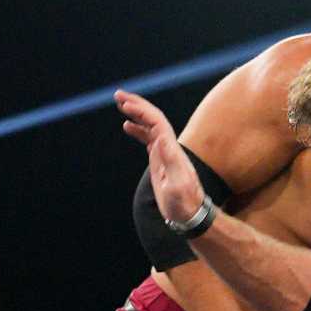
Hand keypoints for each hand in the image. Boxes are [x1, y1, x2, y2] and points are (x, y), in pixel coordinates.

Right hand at [115, 90, 205, 223]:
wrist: (192, 215)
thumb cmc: (184, 205)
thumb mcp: (177, 186)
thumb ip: (171, 163)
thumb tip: (162, 138)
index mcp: (172, 151)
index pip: (156, 123)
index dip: (142, 111)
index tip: (125, 105)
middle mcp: (170, 148)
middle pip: (154, 118)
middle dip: (137, 105)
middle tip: (118, 94)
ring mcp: (165, 153)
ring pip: (151, 126)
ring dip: (137, 113)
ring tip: (121, 103)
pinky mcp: (161, 160)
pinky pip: (149, 138)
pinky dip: (138, 129)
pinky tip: (127, 125)